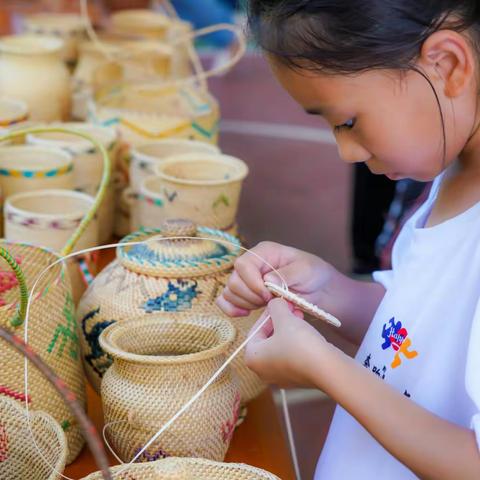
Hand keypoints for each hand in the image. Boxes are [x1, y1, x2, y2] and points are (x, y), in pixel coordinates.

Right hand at [216, 241, 334, 316]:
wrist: (319, 289)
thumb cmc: (313, 273)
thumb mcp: (306, 270)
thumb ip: (287, 274)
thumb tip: (266, 281)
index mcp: (263, 252)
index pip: (243, 265)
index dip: (252, 282)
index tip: (268, 295)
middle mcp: (251, 264)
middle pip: (234, 281)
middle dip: (251, 297)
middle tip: (270, 301)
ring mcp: (246, 279)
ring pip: (229, 293)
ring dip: (246, 304)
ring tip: (266, 306)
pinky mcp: (245, 294)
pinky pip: (226, 301)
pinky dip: (232, 310)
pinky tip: (246, 314)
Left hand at [244, 298, 329, 388]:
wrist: (326, 368)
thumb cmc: (299, 343)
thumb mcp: (284, 318)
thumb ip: (275, 307)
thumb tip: (274, 302)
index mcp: (253, 358)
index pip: (255, 331)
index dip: (267, 314)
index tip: (278, 305)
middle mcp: (263, 371)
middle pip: (267, 338)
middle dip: (279, 320)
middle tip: (290, 308)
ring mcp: (280, 377)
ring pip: (280, 346)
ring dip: (288, 329)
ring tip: (299, 316)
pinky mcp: (296, 379)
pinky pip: (291, 355)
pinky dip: (296, 342)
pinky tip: (306, 331)